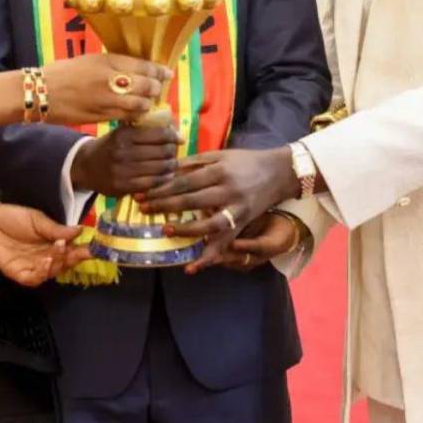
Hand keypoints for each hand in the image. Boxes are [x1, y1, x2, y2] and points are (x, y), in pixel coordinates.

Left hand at [0, 204, 92, 286]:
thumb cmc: (13, 217)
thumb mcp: (37, 219)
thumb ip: (56, 229)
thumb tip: (81, 230)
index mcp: (52, 244)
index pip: (71, 250)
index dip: (82, 250)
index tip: (94, 247)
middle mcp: (45, 257)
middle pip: (64, 264)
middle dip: (74, 258)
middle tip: (81, 251)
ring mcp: (32, 267)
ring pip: (51, 273)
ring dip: (59, 265)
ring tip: (61, 251)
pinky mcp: (18, 273)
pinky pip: (34, 279)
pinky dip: (42, 274)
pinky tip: (46, 262)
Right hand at [42, 54, 170, 125]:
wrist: (41, 92)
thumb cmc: (63, 73)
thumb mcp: (90, 60)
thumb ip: (113, 64)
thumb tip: (136, 69)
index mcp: (107, 61)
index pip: (144, 66)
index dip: (159, 71)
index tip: (166, 73)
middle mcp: (111, 79)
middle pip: (148, 86)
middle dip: (157, 89)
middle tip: (158, 90)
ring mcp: (107, 99)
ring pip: (141, 104)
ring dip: (148, 105)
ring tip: (147, 103)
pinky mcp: (101, 116)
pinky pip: (127, 116)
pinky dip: (135, 115)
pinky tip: (134, 113)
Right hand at [71, 125, 182, 196]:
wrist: (87, 166)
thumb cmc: (111, 146)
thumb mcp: (123, 131)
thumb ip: (147, 130)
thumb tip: (179, 135)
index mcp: (124, 134)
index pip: (158, 134)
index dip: (172, 136)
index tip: (177, 138)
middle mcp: (123, 151)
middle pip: (162, 152)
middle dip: (173, 152)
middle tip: (174, 152)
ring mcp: (122, 170)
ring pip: (159, 168)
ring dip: (170, 166)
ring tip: (171, 164)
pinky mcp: (123, 186)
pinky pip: (151, 183)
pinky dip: (162, 180)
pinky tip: (165, 176)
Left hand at [137, 146, 296, 270]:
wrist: (279, 173)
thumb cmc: (246, 161)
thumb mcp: (221, 154)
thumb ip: (194, 162)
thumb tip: (167, 169)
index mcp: (220, 170)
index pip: (185, 181)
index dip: (162, 188)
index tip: (143, 193)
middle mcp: (228, 191)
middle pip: (192, 201)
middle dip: (165, 206)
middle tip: (143, 208)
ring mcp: (237, 210)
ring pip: (209, 225)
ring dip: (185, 231)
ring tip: (165, 231)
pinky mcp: (242, 224)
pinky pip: (224, 244)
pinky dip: (208, 258)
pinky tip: (190, 268)